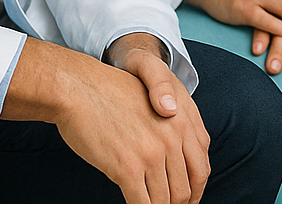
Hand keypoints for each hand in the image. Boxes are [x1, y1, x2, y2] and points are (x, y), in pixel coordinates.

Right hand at [46, 35, 211, 203]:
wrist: (80, 88)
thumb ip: (174, 126)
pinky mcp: (128, 168)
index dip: (197, 190)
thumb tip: (178, 158)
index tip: (188, 200)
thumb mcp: (156, 100)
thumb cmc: (111, 94)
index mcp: (184, 121)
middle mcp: (173, 139)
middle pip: (186, 188)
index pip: (201, 167)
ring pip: (166, 200)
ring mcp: (152, 155)